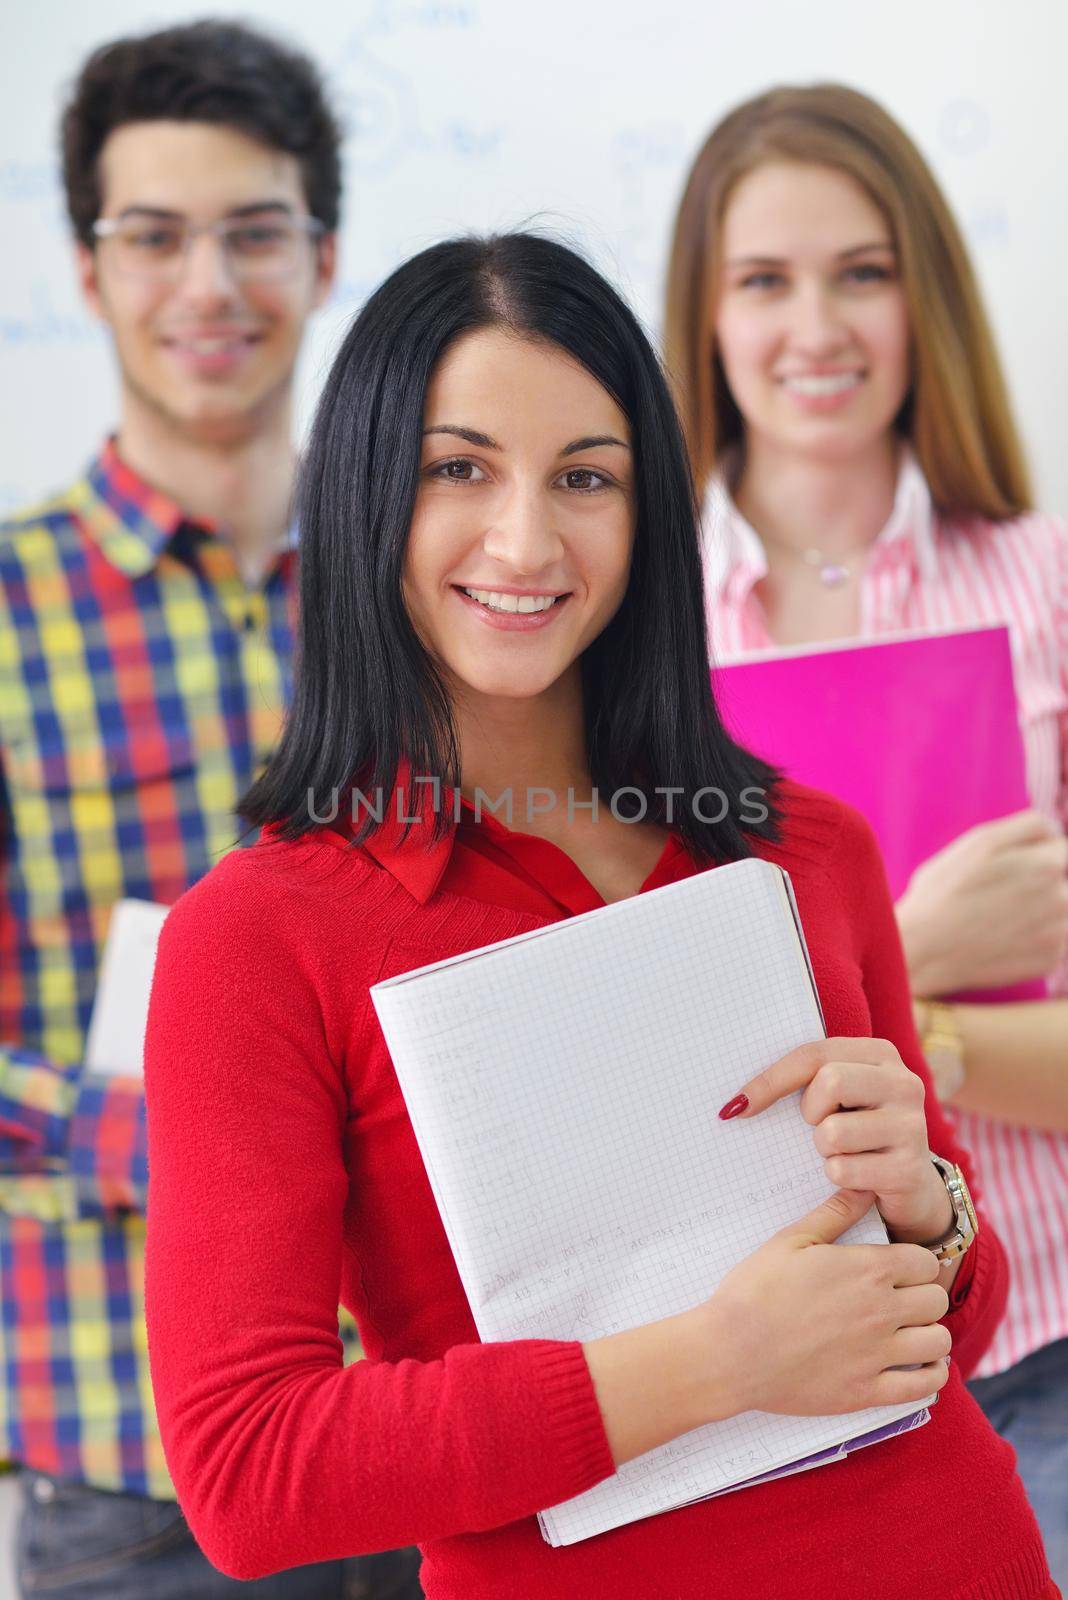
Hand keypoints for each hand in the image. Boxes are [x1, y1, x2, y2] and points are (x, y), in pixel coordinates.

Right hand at [696, 1187, 950, 1416]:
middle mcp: (882, 1310)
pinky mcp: (868, 1392)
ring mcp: (878, 1355)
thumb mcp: (792, 1240)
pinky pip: (925, 1386)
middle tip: (900, 1298)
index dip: (914, 1261)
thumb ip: (836, 1212)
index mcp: (867, 1269)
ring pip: (939, 1341)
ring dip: (929, 1333)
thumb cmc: (755, 1290)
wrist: (730, 1351)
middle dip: (923, 1294)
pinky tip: (917, 1364)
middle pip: (937, 1299)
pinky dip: (930, 1375)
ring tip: (908, 1331)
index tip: (898, 1267)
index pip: (925, 1260)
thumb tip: (866, 1188)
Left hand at [719, 1038, 952, 1243]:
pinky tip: (857, 1177)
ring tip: (843, 1152)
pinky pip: (843, 1171)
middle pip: (830, 1082)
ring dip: (823, 1150)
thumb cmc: (860, 1132)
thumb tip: (735, 1103)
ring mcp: (911, 1126)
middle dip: (811, 1111)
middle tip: (820, 1125)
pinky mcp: (909, 1169)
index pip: (814, 1054)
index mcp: (880, 1054)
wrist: (911, 1186)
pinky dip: (837, 1177)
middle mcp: (904, 1083)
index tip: (738, 1105)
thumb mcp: (840, 1097)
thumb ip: (805, 1081)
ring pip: (833, 1132)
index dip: (770, 1080)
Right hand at [896, 809, 1067, 994]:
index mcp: (1045, 863)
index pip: (1059, 845)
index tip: (1007, 866)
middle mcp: (1059, 896)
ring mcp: (1058, 930)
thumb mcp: (981, 842)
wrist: (924, 948)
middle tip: (1000, 894)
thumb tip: (1057, 832)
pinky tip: (1006, 938)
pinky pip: (1056, 937)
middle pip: (1062, 877)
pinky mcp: (1052, 957)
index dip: (1031, 851)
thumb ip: (1028, 828)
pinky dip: (1037, 937)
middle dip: (1038, 881)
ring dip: (1042, 909)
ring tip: (1002, 916)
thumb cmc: (944, 891)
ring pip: (1061, 907)